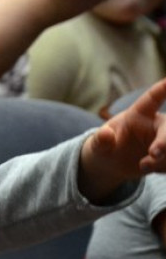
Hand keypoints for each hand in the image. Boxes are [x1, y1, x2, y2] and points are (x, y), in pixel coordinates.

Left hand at [79, 76, 165, 201]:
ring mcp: (164, 138)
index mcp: (138, 114)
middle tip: (154, 154)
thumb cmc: (104, 147)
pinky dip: (162, 169)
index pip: (152, 99)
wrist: (110, 165)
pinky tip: (149, 169)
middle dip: (165, 142)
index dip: (162, 89)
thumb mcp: (98, 146)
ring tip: (143, 166)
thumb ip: (101, 141)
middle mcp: (156, 124)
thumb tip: (104, 134)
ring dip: (162, 160)